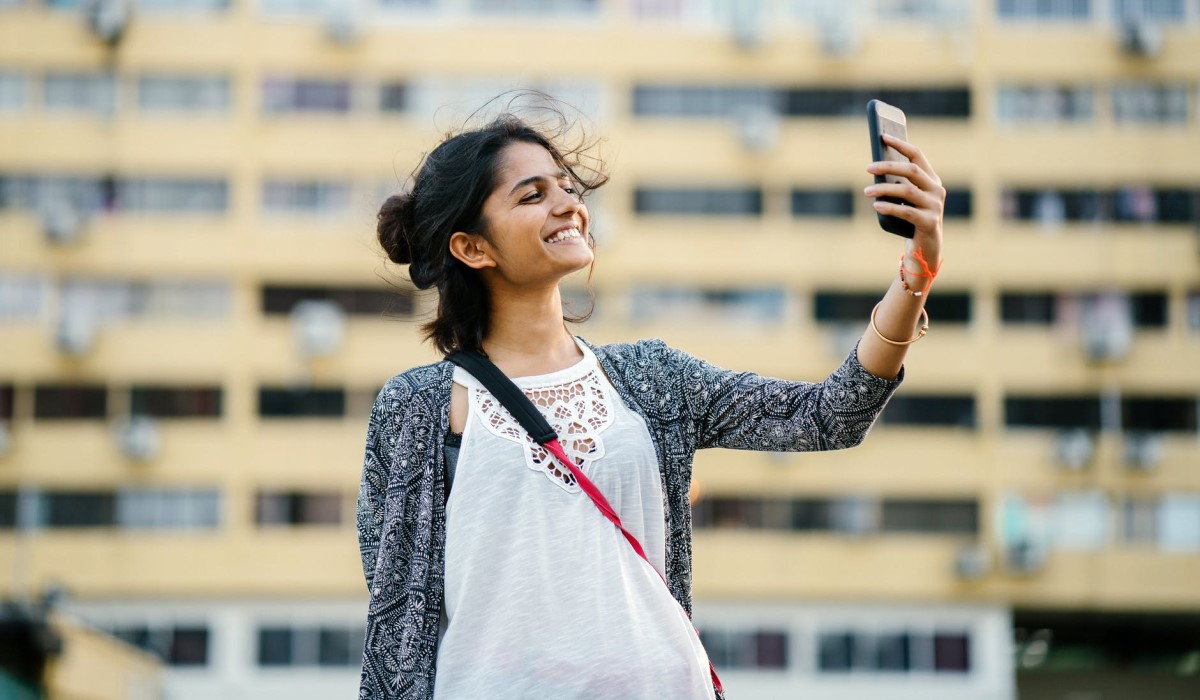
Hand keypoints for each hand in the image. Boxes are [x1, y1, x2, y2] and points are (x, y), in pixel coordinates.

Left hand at [864, 134, 944, 267]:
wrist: (925, 248)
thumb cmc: (910, 220)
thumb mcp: (905, 200)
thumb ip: (898, 184)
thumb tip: (875, 168)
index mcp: (932, 180)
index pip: (917, 155)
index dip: (901, 145)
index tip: (883, 137)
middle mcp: (937, 190)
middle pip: (912, 170)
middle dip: (888, 166)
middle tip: (868, 168)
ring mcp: (935, 206)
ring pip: (907, 190)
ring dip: (884, 189)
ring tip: (866, 191)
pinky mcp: (930, 222)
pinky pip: (906, 211)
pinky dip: (890, 207)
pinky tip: (876, 206)